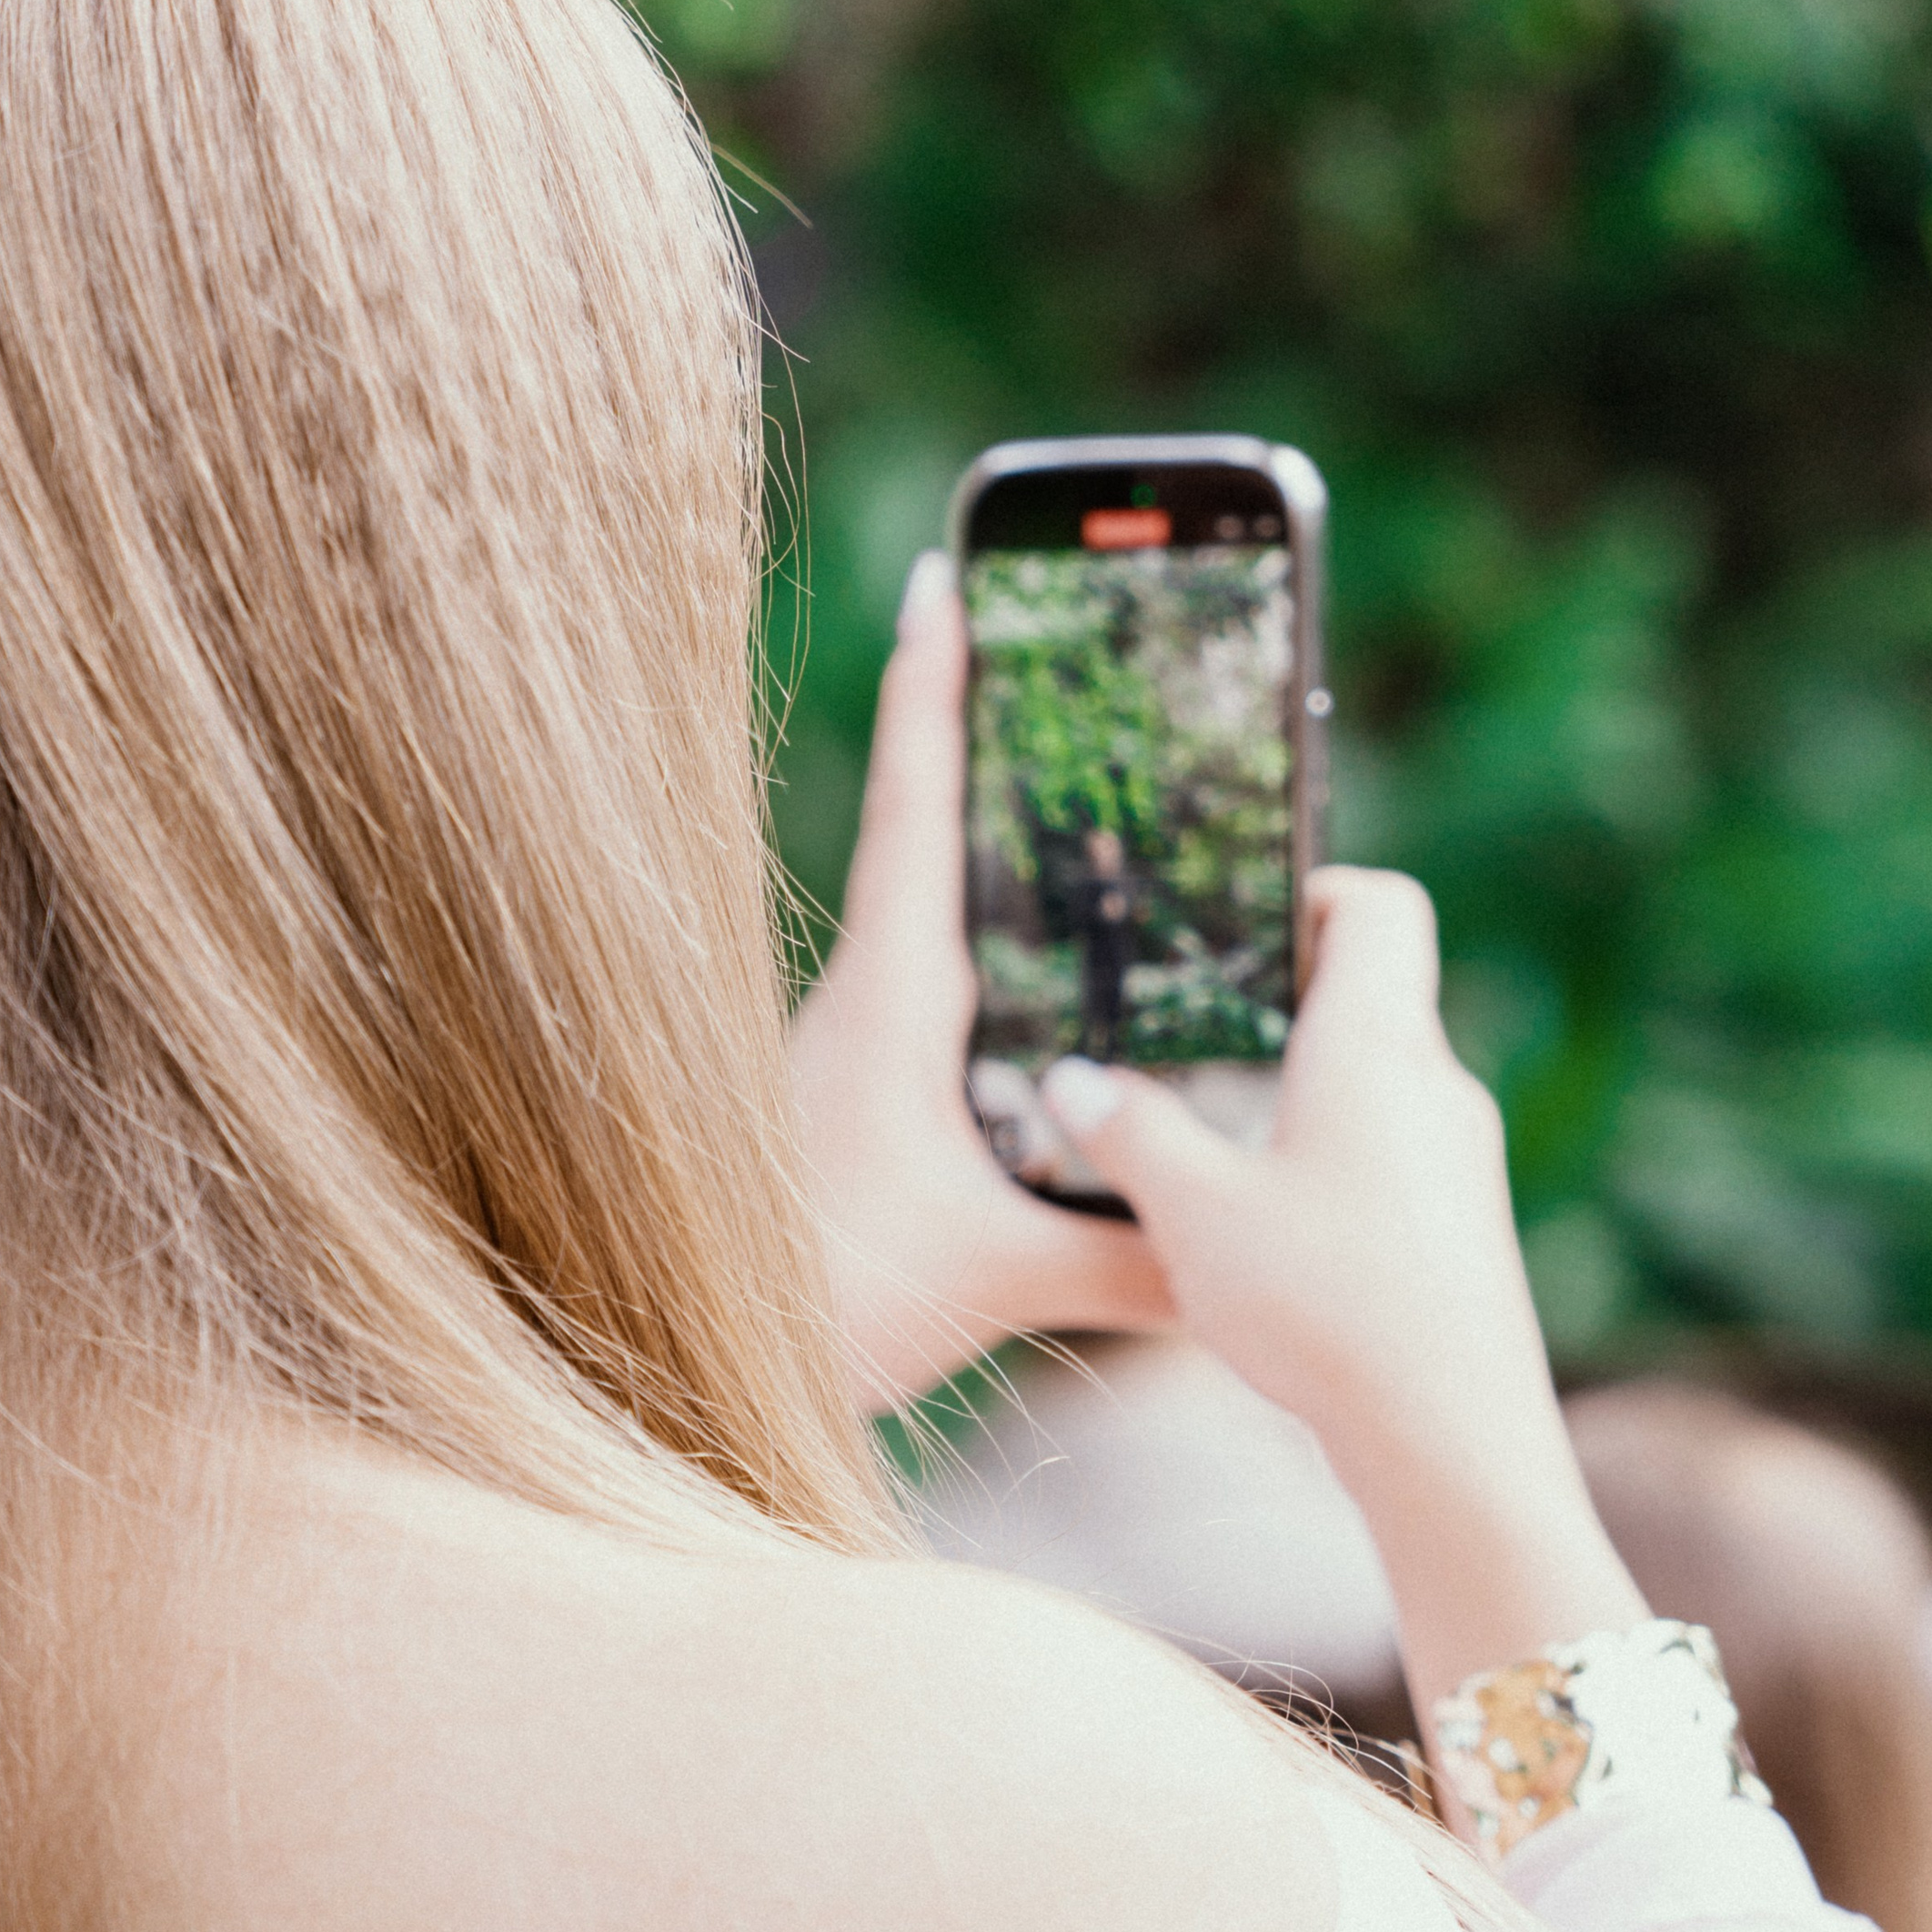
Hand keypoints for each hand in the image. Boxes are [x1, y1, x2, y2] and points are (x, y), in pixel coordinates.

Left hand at [789, 552, 1173, 1414]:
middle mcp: (871, 996)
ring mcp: (862, 1041)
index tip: (945, 574)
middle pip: (935, 827)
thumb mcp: (997, 1275)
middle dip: (992, 733)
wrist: (685, 1356)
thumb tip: (1246, 1249)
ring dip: (995, 840)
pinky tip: (1058, 966)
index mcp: (893, 994)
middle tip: (1056, 641)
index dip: (935, 685)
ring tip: (1083, 778)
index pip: (918, 803)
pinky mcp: (866, 1092)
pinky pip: (944, 984)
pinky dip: (998, 943)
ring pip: (937, 908)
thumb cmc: (822, 1298)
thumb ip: (1131, 1256)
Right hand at [1039, 872, 1646, 1718]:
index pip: (1379, 905)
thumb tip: (1073, 1080)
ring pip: (1379, 1080)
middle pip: (1374, 991)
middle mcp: (1433, 1082)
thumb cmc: (1326, 1305)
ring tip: (1214, 1132)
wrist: (1453, 1440)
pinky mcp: (1461, 1227)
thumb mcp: (1192, 1213)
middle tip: (1191, 1030)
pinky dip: (1330, 1156)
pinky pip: (1392, 1153)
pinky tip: (1268, 1223)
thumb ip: (1127, 1133)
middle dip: (1280, 1000)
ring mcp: (1459, 1157)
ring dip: (1300, 1086)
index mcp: (1375, 1042)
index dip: (1312, 891)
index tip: (1237, 928)